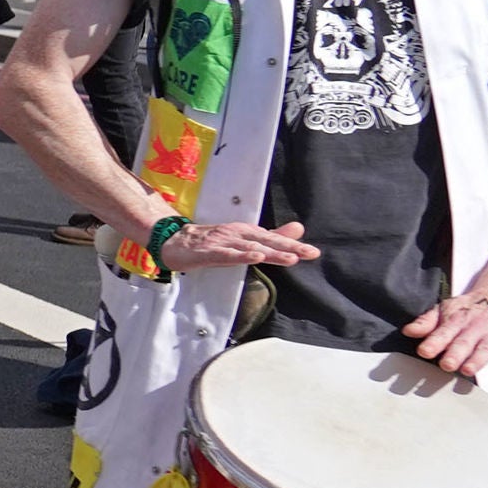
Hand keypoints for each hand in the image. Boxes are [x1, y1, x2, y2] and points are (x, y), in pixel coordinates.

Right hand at [158, 216, 320, 272]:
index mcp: (246, 232)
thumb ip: (271, 236)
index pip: (273, 238)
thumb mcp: (243, 239)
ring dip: (270, 252)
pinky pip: (226, 254)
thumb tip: (298, 229)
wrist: (174, 240)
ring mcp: (223, 242)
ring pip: (250, 247)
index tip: (313, 252)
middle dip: (289, 247)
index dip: (293, 244)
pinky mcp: (208, 251)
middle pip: (266, 241)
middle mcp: (237, 234)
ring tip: (290, 258)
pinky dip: (241, 255)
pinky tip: (254, 257)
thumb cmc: (211, 242)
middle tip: (310, 253)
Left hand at [403, 285, 487, 376]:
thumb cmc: (468, 308)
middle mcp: (473, 328)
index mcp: (455, 321)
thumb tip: (407, 331)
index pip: (442, 333)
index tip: (424, 351)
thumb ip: (426, 323)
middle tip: (446, 365)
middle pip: (463, 343)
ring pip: (484, 349)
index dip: (433, 343)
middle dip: (455, 354)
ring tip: (468, 370)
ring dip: (477, 360)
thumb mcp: (445, 310)